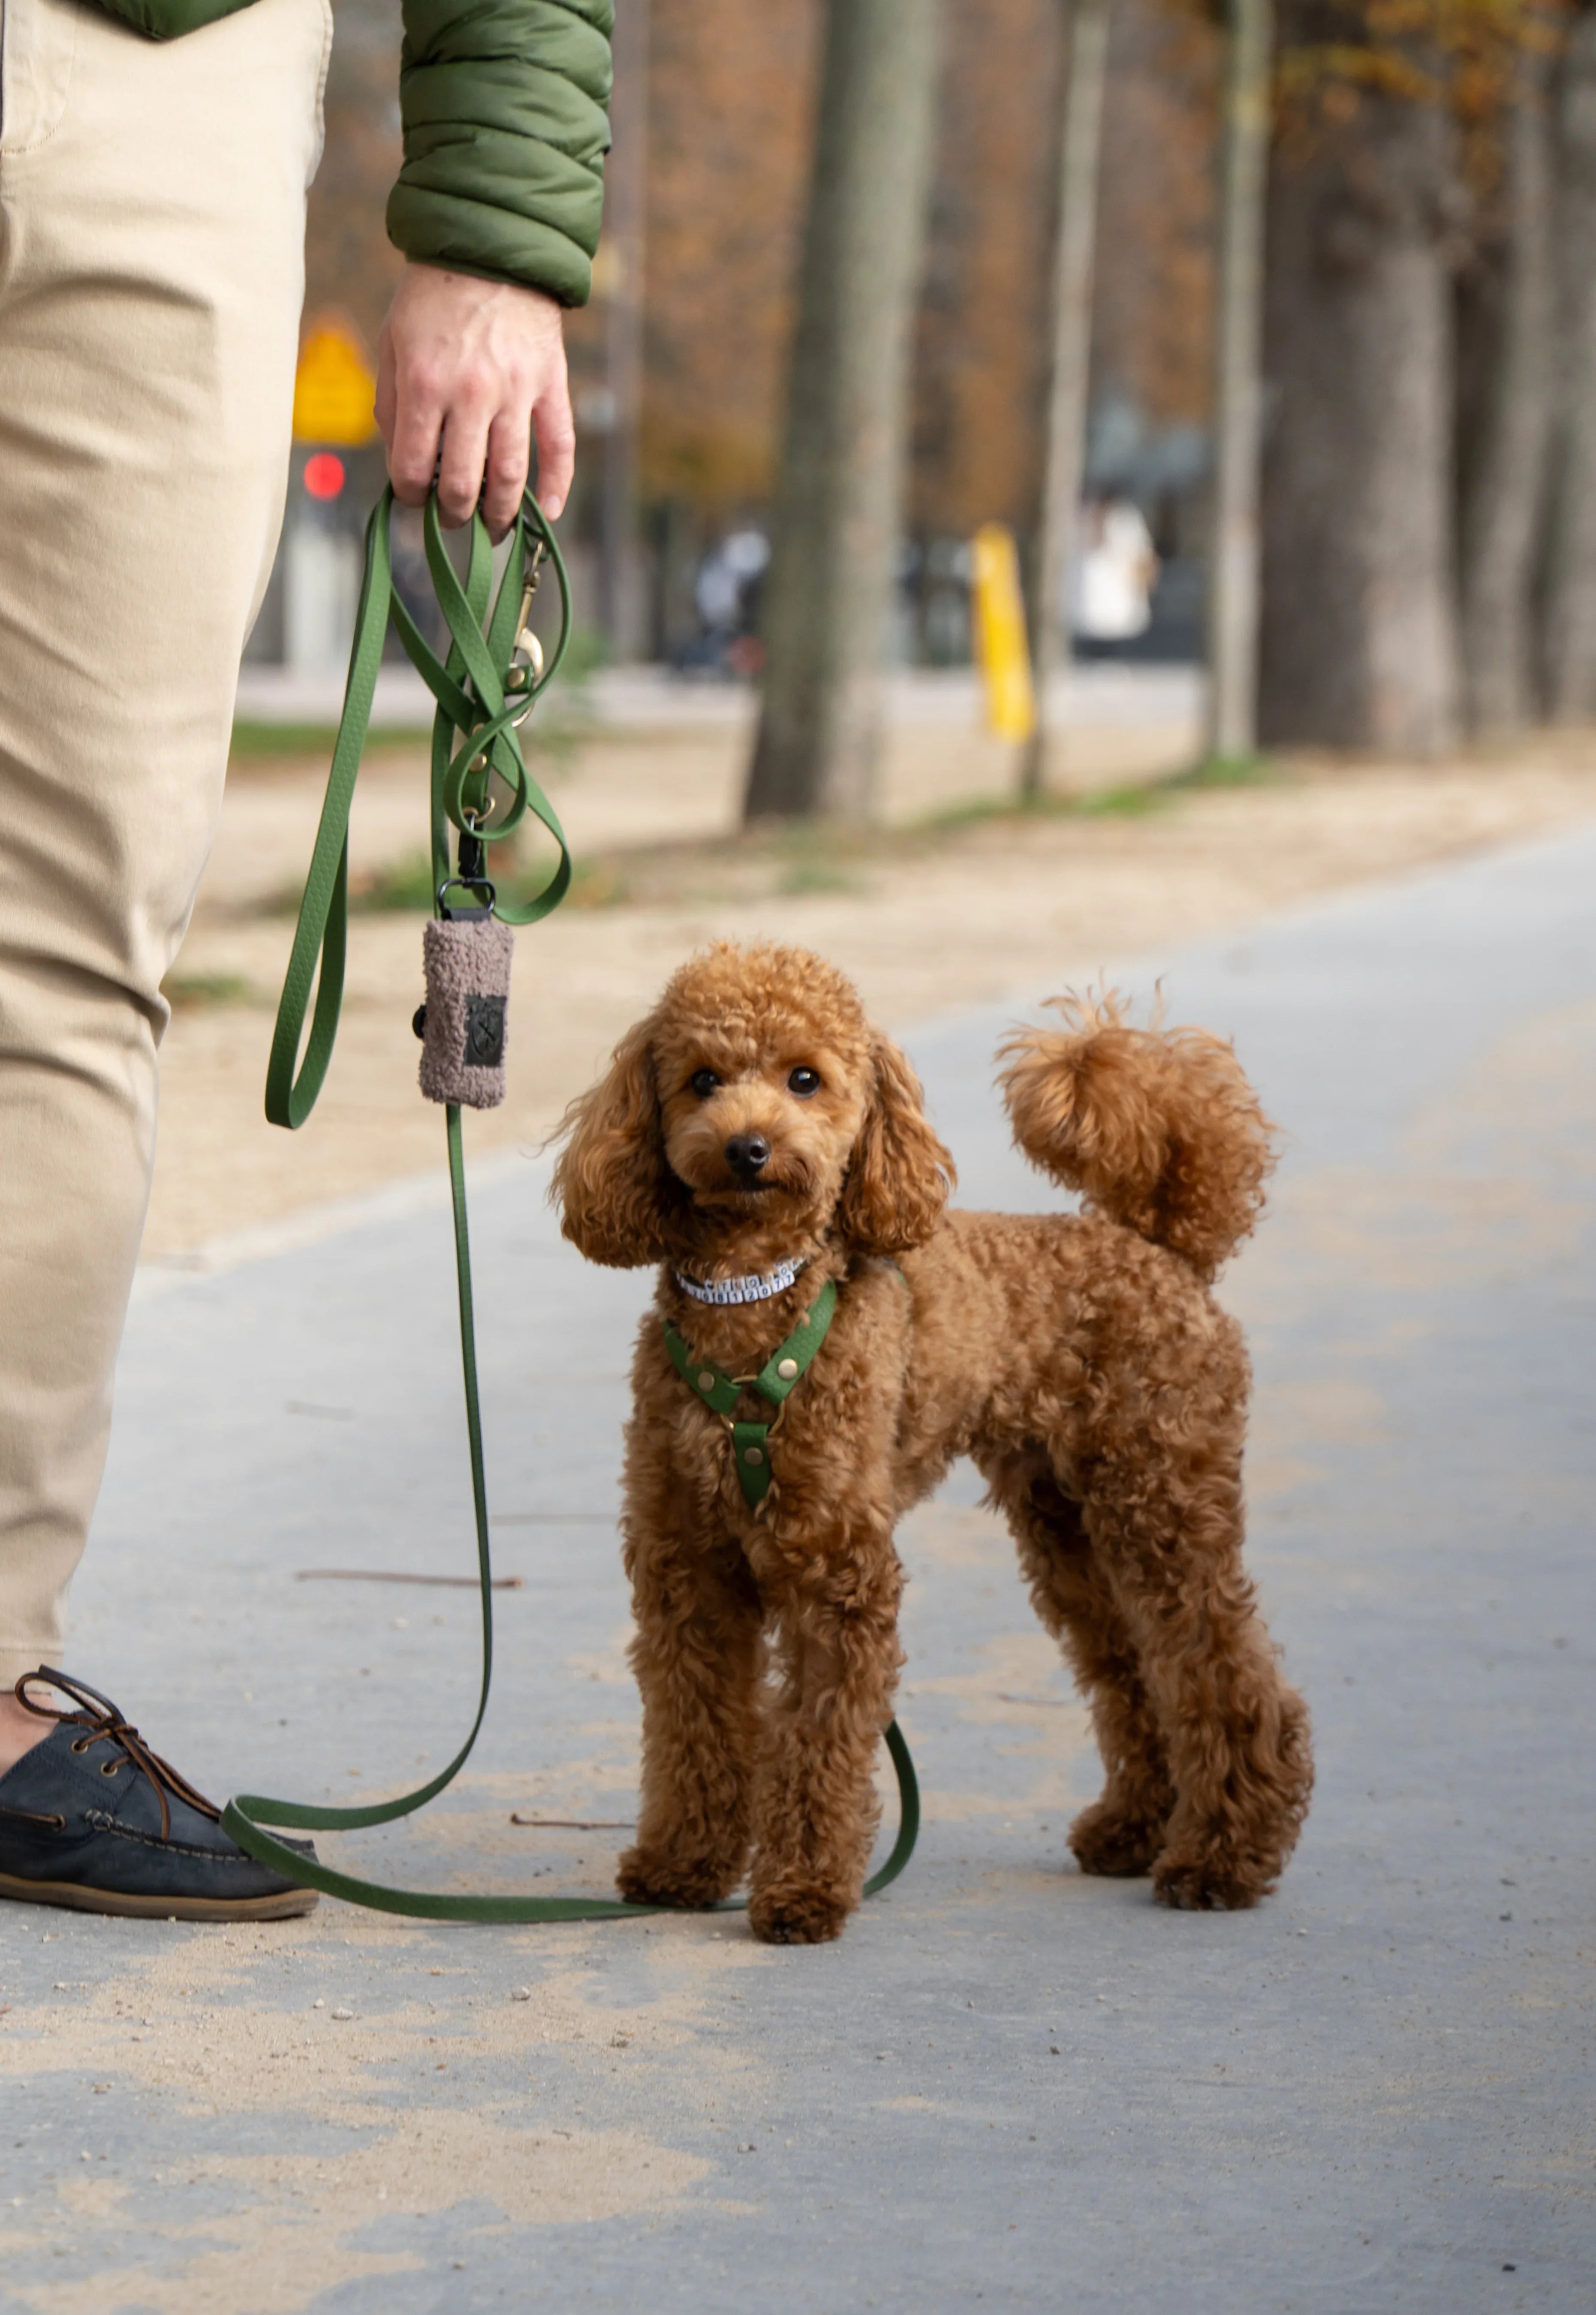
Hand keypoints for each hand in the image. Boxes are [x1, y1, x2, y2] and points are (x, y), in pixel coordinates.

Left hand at [377, 263, 575, 537]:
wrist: (489, 249)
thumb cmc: (432, 301)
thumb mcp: (393, 345)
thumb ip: (390, 406)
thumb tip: (401, 463)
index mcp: (425, 384)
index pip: (413, 467)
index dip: (409, 495)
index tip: (413, 498)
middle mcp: (471, 393)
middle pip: (463, 483)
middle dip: (453, 514)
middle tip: (451, 519)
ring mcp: (516, 391)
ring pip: (511, 476)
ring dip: (500, 514)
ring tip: (492, 527)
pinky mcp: (550, 385)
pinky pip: (559, 447)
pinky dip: (557, 487)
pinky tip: (548, 514)